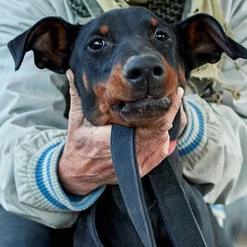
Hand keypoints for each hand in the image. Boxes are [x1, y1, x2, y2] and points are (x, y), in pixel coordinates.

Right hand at [57, 69, 184, 195]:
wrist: (78, 174)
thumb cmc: (78, 146)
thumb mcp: (75, 120)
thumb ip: (76, 96)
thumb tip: (71, 72)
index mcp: (112, 140)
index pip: (148, 124)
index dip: (163, 109)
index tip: (170, 92)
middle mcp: (128, 154)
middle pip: (160, 131)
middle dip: (169, 111)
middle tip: (174, 93)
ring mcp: (136, 164)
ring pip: (163, 141)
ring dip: (168, 123)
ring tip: (171, 105)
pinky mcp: (141, 170)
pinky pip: (160, 153)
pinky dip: (164, 138)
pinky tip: (164, 125)